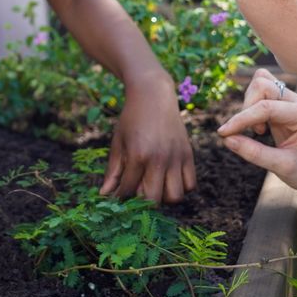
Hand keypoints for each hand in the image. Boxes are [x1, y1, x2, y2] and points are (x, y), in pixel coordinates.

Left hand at [101, 72, 195, 203]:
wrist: (153, 95)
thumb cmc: (131, 119)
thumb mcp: (118, 143)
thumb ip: (113, 171)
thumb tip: (105, 194)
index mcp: (137, 155)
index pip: (129, 190)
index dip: (121, 197)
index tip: (119, 196)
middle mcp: (159, 159)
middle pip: (154, 200)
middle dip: (143, 201)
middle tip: (138, 190)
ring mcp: (176, 157)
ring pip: (175, 196)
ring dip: (164, 197)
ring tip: (155, 185)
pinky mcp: (188, 154)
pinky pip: (190, 184)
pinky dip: (181, 187)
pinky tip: (169, 178)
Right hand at [216, 69, 296, 198]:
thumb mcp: (282, 168)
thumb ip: (254, 153)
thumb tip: (227, 139)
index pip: (266, 106)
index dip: (242, 118)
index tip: (224, 133)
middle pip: (263, 84)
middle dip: (248, 107)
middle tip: (256, 132)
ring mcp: (294, 99)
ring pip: (261, 82)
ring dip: (250, 103)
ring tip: (259, 129)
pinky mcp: (285, 101)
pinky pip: (262, 90)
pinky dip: (253, 104)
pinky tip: (261, 124)